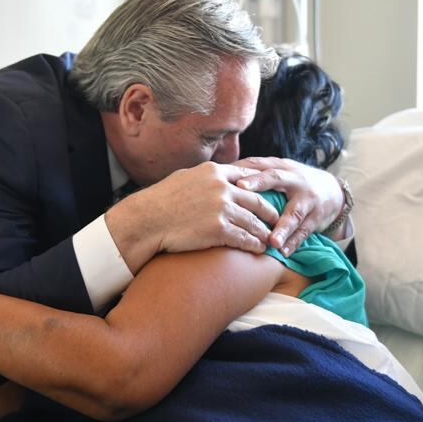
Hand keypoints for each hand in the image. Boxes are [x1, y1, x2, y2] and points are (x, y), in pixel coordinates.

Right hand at [105, 161, 280, 272]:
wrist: (146, 219)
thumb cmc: (160, 200)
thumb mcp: (184, 177)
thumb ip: (204, 177)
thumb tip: (213, 176)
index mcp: (213, 172)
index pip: (246, 176)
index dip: (260, 187)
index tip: (268, 194)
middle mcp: (221, 187)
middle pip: (256, 200)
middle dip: (269, 211)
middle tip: (276, 219)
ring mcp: (221, 208)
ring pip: (253, 222)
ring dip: (263, 232)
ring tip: (269, 239)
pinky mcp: (218, 229)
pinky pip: (244, 238)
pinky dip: (253, 244)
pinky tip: (257, 249)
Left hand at [233, 156, 343, 255]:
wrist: (333, 192)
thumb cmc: (294, 183)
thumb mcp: (279, 173)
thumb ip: (254, 174)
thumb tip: (218, 178)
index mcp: (281, 167)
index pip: (259, 164)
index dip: (241, 167)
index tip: (225, 174)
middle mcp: (294, 180)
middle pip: (276, 179)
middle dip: (259, 182)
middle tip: (241, 188)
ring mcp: (307, 199)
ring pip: (294, 213)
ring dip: (282, 228)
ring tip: (271, 242)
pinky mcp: (316, 218)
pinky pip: (304, 232)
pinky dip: (293, 243)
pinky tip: (283, 252)